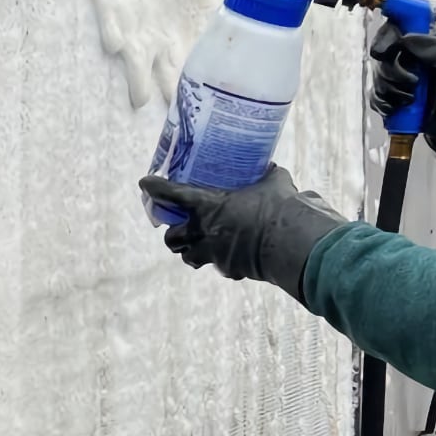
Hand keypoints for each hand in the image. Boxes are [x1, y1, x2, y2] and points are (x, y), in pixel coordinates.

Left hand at [138, 166, 346, 302]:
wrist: (290, 242)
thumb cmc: (279, 207)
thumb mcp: (272, 182)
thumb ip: (264, 174)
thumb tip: (268, 166)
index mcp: (208, 205)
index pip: (171, 194)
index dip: (155, 188)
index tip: (145, 183)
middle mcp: (204, 231)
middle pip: (172, 237)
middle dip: (172, 233)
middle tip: (178, 226)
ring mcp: (214, 253)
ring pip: (189, 257)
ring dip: (190, 251)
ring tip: (199, 246)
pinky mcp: (228, 269)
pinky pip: (218, 266)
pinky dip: (221, 261)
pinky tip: (231, 255)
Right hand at [370, 21, 435, 163]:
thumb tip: (404, 39)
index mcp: (424, 43)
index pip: (395, 30)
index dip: (385, 39)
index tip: (385, 52)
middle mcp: (409, 59)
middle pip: (383, 57)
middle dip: (392, 72)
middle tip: (413, 84)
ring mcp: (401, 80)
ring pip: (380, 79)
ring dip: (390, 91)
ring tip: (411, 100)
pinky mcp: (396, 100)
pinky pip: (377, 99)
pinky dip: (383, 105)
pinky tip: (397, 110)